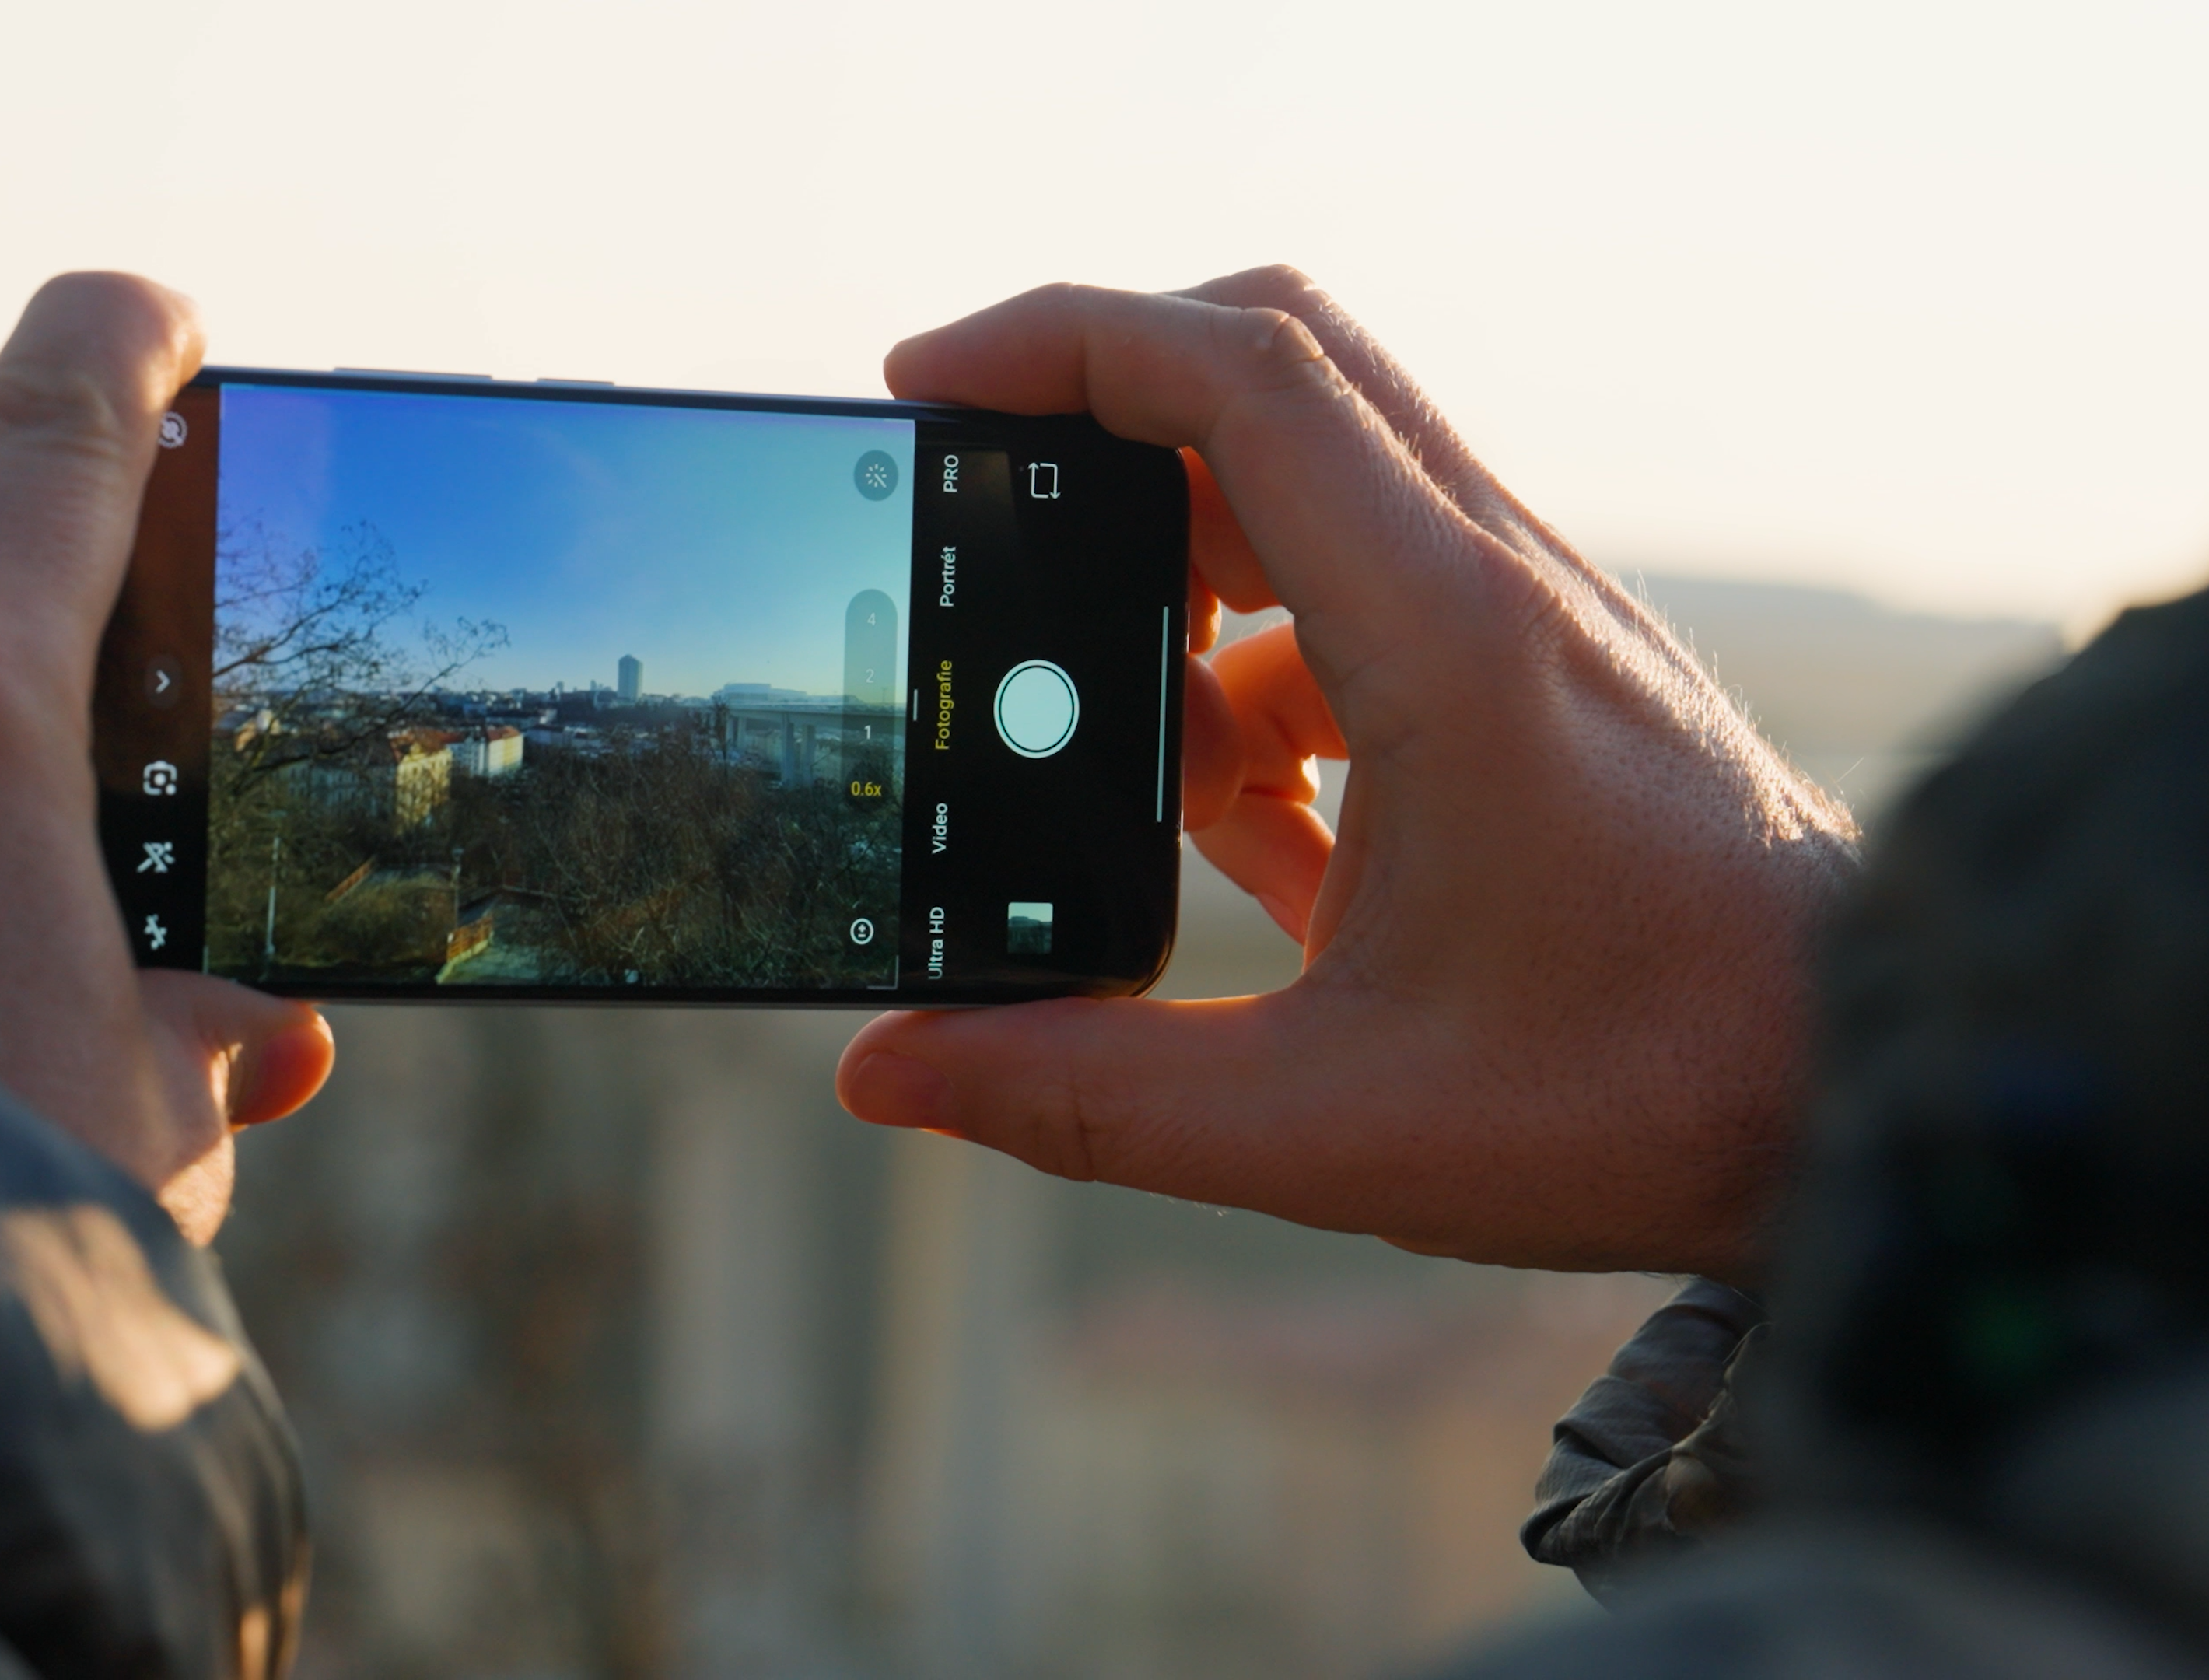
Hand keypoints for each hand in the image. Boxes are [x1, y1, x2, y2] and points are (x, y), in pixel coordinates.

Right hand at [836, 270, 1855, 1280]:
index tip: (929, 384)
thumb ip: (1089, 1095)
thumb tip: (889, 1075)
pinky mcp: (1539, 665)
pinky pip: (1362, 599)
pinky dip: (1270, 684)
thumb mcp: (1328, 1123)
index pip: (1241, 379)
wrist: (1868, 1089)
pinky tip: (1273, 853)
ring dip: (1190, 606)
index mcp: (1450, 641)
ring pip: (1311, 493)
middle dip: (1100, 422)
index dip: (1063, 342)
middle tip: (987, 532)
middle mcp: (1499, 581)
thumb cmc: (1643, 1097)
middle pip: (1272, 370)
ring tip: (1165, 799)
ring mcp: (1529, 611)